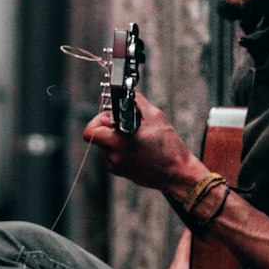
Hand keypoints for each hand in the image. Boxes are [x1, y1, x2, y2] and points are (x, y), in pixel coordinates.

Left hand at [82, 95, 202, 194]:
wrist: (178, 173)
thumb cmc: (169, 147)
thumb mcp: (155, 117)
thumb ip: (137, 102)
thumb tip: (127, 96)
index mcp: (118, 142)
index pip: (90, 130)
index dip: (99, 119)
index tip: (112, 117)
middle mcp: (114, 156)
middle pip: (99, 136)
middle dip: (109, 127)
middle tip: (126, 124)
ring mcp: (116, 166)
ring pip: (107, 146)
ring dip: (117, 139)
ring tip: (138, 138)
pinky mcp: (121, 173)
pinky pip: (114, 156)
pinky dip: (122, 150)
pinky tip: (139, 148)